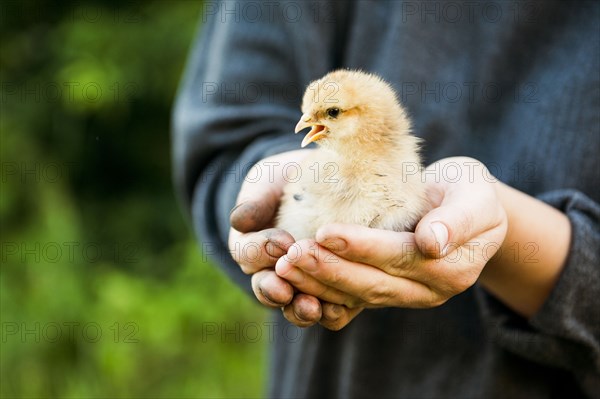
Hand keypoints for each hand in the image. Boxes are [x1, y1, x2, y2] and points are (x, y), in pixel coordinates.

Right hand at [229, 150, 344, 327]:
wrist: (327, 181)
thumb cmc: (289, 179)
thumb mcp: (268, 182)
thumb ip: (255, 200)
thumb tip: (239, 221)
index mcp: (252, 246)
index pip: (247, 254)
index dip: (260, 250)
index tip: (281, 241)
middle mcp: (273, 272)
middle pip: (266, 289)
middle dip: (273, 290)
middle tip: (283, 289)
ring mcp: (303, 286)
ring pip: (294, 307)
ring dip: (300, 309)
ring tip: (312, 307)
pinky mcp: (333, 292)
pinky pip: (328, 312)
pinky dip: (331, 313)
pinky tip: (340, 309)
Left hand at [275, 157, 508, 328]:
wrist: (464, 207)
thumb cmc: (469, 192)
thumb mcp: (476, 196)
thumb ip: (458, 220)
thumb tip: (432, 245)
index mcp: (453, 268)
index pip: (400, 257)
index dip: (362, 247)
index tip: (325, 232)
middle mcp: (429, 290)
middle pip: (373, 283)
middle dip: (329, 270)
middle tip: (290, 255)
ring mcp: (406, 295)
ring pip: (358, 296)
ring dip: (318, 283)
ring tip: (283, 266)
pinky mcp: (387, 292)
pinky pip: (351, 299)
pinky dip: (321, 290)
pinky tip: (293, 279)